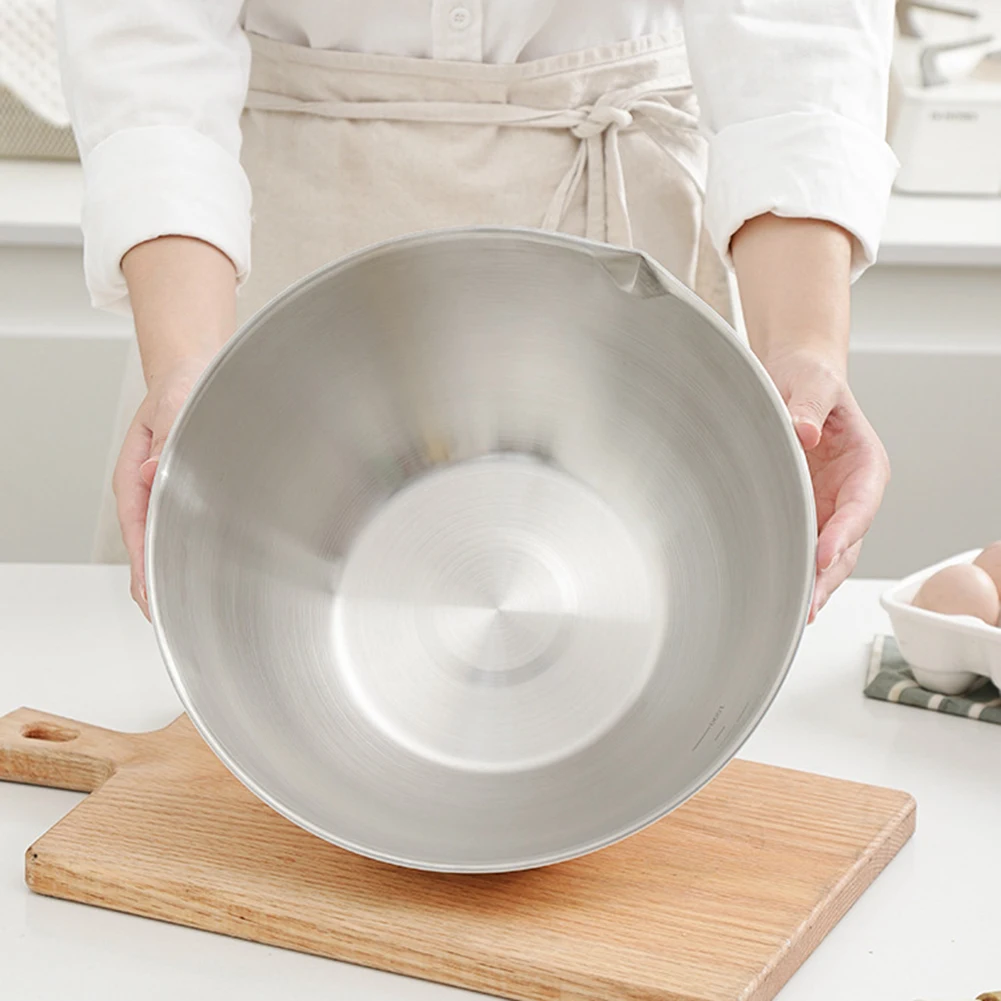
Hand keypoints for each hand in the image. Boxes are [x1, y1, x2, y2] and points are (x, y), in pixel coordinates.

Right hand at [114, 355, 213, 617]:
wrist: (193, 374)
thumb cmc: (181, 388)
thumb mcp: (173, 407)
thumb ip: (165, 441)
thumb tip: (154, 473)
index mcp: (135, 474)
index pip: (135, 526)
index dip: (143, 561)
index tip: (148, 591)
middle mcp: (148, 490)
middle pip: (147, 543)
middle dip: (153, 580)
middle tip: (165, 615)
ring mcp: (165, 495)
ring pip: (163, 540)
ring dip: (170, 571)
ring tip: (178, 608)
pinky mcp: (185, 495)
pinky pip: (181, 529)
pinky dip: (185, 553)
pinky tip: (196, 573)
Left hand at [764, 348, 889, 621]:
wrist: (791, 379)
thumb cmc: (808, 379)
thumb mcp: (812, 382)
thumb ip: (809, 406)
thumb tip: (803, 432)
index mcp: (864, 465)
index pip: (860, 506)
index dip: (844, 533)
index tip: (825, 554)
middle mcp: (850, 493)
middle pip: (847, 543)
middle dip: (828, 575)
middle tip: (807, 604)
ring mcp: (826, 508)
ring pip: (826, 556)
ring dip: (812, 583)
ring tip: (794, 612)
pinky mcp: (802, 514)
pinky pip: (801, 547)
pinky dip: (793, 571)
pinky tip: (777, 593)